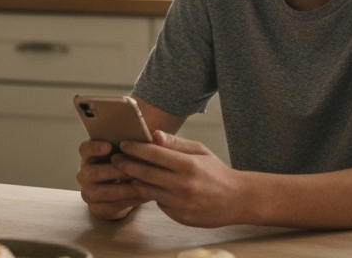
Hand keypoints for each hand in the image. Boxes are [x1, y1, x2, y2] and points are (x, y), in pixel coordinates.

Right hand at [77, 140, 147, 219]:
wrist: (120, 192)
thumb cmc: (126, 165)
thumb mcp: (129, 153)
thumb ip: (141, 144)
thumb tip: (158, 136)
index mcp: (89, 156)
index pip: (85, 149)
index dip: (95, 147)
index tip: (109, 145)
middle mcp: (84, 173)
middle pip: (93, 172)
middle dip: (114, 171)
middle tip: (132, 169)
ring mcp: (88, 192)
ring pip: (103, 192)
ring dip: (124, 188)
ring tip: (141, 184)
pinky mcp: (97, 208)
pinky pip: (112, 206)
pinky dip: (130, 201)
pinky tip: (144, 195)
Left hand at [114, 131, 248, 227]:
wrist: (237, 200)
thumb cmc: (217, 172)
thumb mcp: (200, 151)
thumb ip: (176, 144)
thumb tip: (154, 134)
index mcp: (188, 165)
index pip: (154, 154)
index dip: (136, 148)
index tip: (124, 144)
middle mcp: (183, 185)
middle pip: (145, 173)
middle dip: (127, 165)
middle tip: (115, 159)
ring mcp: (180, 203)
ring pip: (148, 191)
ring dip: (135, 181)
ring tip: (126, 173)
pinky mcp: (179, 217)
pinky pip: (158, 204)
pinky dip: (151, 195)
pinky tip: (146, 187)